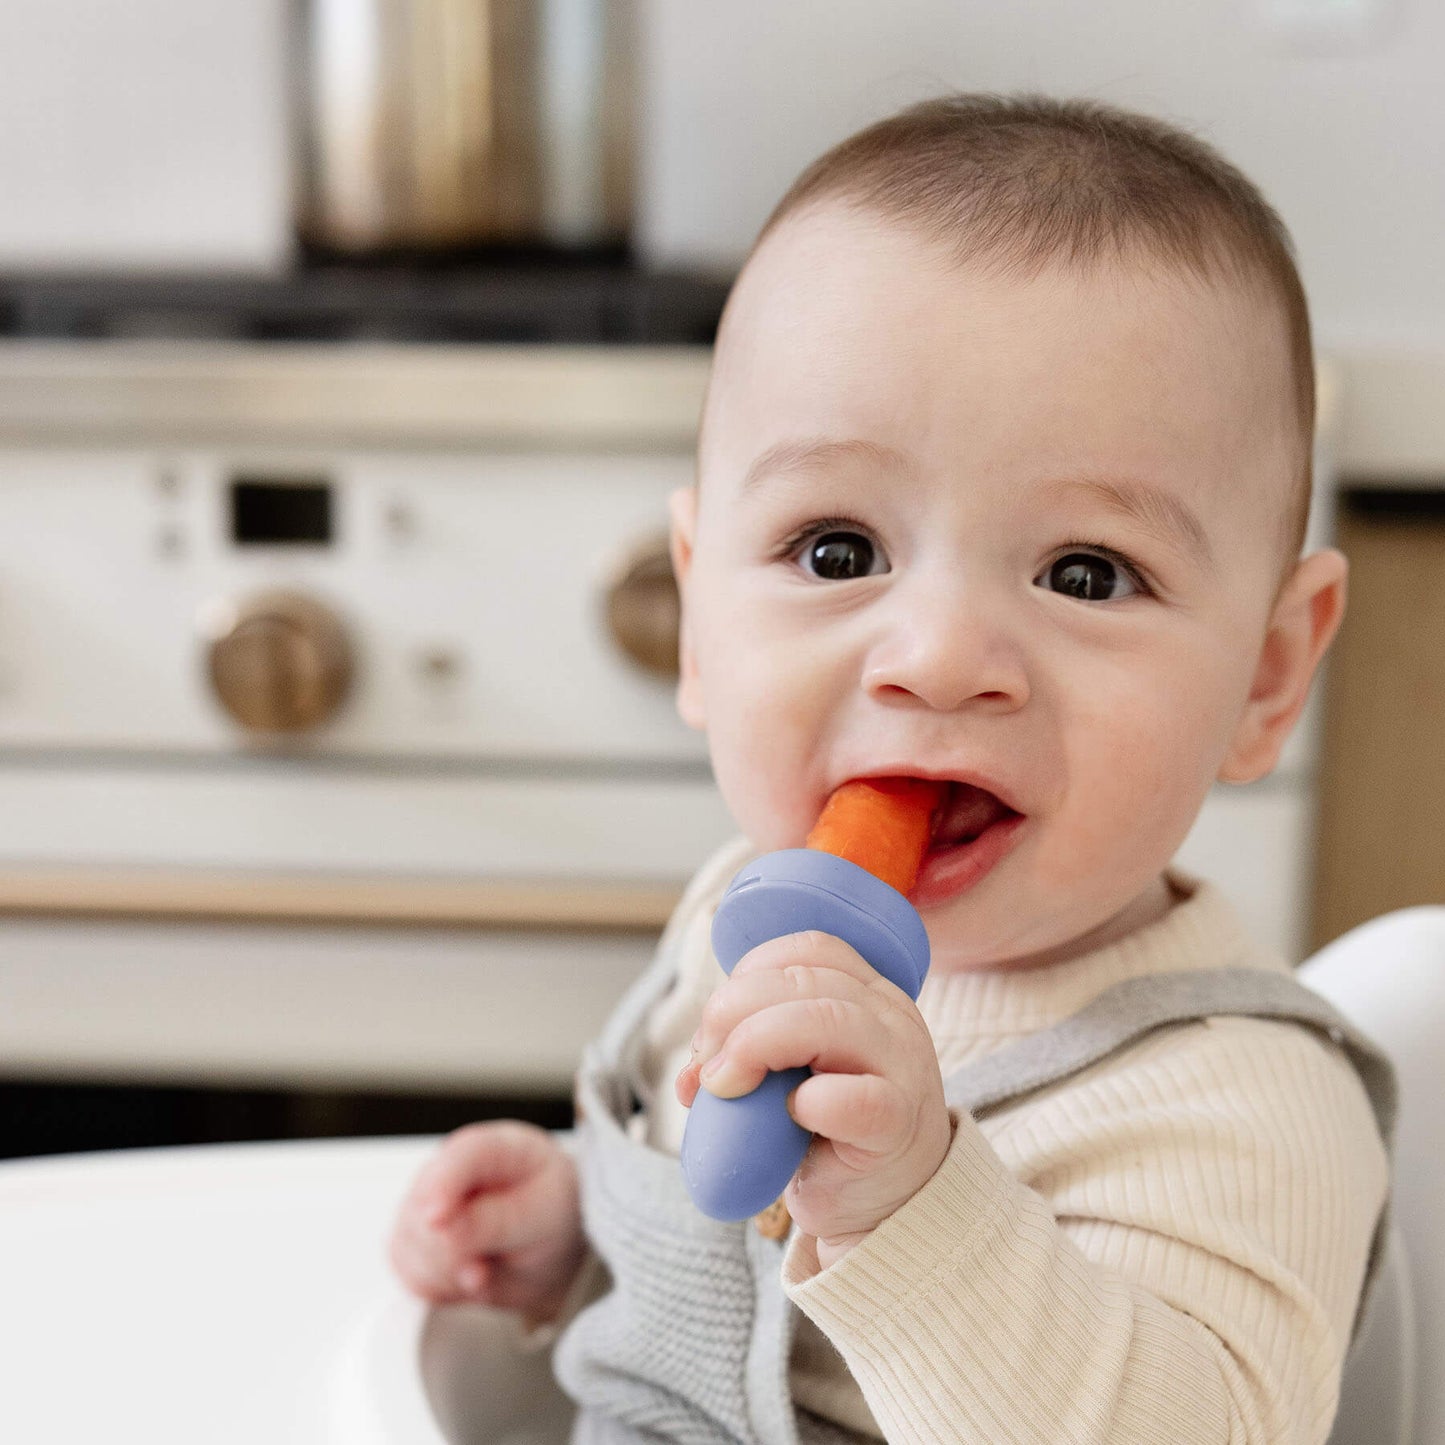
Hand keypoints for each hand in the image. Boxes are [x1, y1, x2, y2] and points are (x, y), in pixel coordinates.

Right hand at [389, 1120, 585, 1324]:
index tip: (436, 1219)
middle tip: (483, 1270)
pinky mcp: (413, 1242)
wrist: (548, 1250)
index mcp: (492, 1148)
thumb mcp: (544, 1218)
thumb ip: (496, 1222)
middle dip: (451, 1252)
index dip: (444, 1185)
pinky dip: (438, 1289)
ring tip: (484, 1271)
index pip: (461, 1157)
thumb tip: (446, 1231)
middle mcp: (449, 1170)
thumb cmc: (550, 1215)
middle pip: (422, 1209)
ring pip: (410, 1246)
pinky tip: (466, 1279)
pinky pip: (409, 1274)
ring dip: (446, 1274)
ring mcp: (424, 1203)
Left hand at [677, 930, 951, 1267]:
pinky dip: (809, 1103)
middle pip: (804, 979)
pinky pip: (856, 1100)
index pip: (808, 949)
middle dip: (733, 1013)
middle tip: (710, 1069)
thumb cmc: (829, 1133)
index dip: (748, 974)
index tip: (718, 1028)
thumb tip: (692, 1075)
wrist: (884, 1204)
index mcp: (868, 993)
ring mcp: (902, 1067)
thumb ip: (746, 1056)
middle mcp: (891, 1017)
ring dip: (755, 1045)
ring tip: (729, 1088)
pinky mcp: (898, 1126)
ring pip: (827, 1019)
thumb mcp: (785, 1078)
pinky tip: (792, 1115)